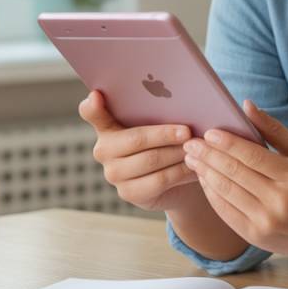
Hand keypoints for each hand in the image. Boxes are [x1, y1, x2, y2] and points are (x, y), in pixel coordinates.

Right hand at [79, 90, 199, 211]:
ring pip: (150, 160)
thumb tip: (180, 102)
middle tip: (188, 131)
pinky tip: (193, 166)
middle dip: (165, 134)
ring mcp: (113, 173)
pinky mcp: (128, 193)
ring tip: (195, 147)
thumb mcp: (159, 125)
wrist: (172, 181)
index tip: (96, 95)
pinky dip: (179, 171)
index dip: (93, 106)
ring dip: (177, 153)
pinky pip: (158, 180)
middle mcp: (104, 150)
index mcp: (107, 126)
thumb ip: (158, 112)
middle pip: (135, 139)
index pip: (92, 113)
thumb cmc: (165, 143)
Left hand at [181, 100, 287, 256]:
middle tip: (191, 143)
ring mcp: (266, 222)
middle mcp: (279, 201)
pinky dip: (212, 194)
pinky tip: (205, 180)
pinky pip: (226, 212)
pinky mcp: (256, 237)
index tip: (209, 132)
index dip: (227, 143)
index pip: (252, 156)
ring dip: (205, 173)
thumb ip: (274, 130)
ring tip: (192, 159)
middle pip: (234, 173)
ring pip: (226, 192)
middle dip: (208, 155)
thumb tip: (246, 105)